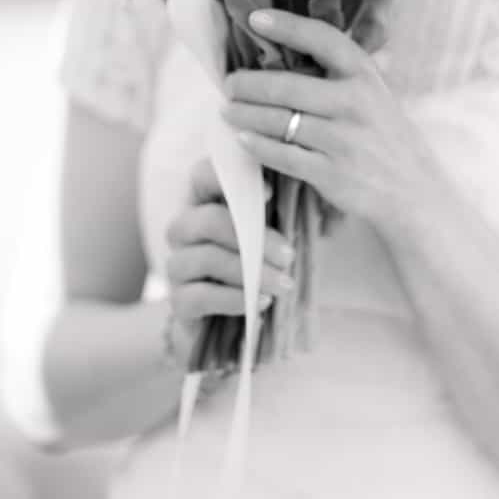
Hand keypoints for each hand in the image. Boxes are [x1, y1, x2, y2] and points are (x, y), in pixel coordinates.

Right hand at [164, 158, 294, 362]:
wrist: (229, 325)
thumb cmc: (258, 262)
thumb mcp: (275, 231)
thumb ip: (286, 208)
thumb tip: (321, 196)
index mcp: (204, 200)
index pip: (202, 174)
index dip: (231, 178)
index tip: (271, 193)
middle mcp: (184, 228)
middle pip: (206, 219)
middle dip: (253, 237)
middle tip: (290, 255)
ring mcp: (177, 264)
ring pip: (206, 257)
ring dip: (250, 271)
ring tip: (285, 285)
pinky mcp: (177, 301)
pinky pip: (199, 296)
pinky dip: (233, 299)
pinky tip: (262, 304)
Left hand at [220, 8, 444, 239]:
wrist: (412, 188)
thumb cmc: (383, 133)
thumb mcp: (374, 93)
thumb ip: (341, 71)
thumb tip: (290, 43)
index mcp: (364, 74)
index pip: (322, 39)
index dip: (287, 26)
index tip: (255, 18)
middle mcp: (355, 103)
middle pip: (287, 86)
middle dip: (249, 84)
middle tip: (229, 83)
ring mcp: (344, 140)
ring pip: (280, 122)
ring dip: (245, 115)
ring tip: (227, 110)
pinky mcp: (332, 174)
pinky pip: (284, 156)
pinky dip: (258, 146)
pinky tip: (242, 139)